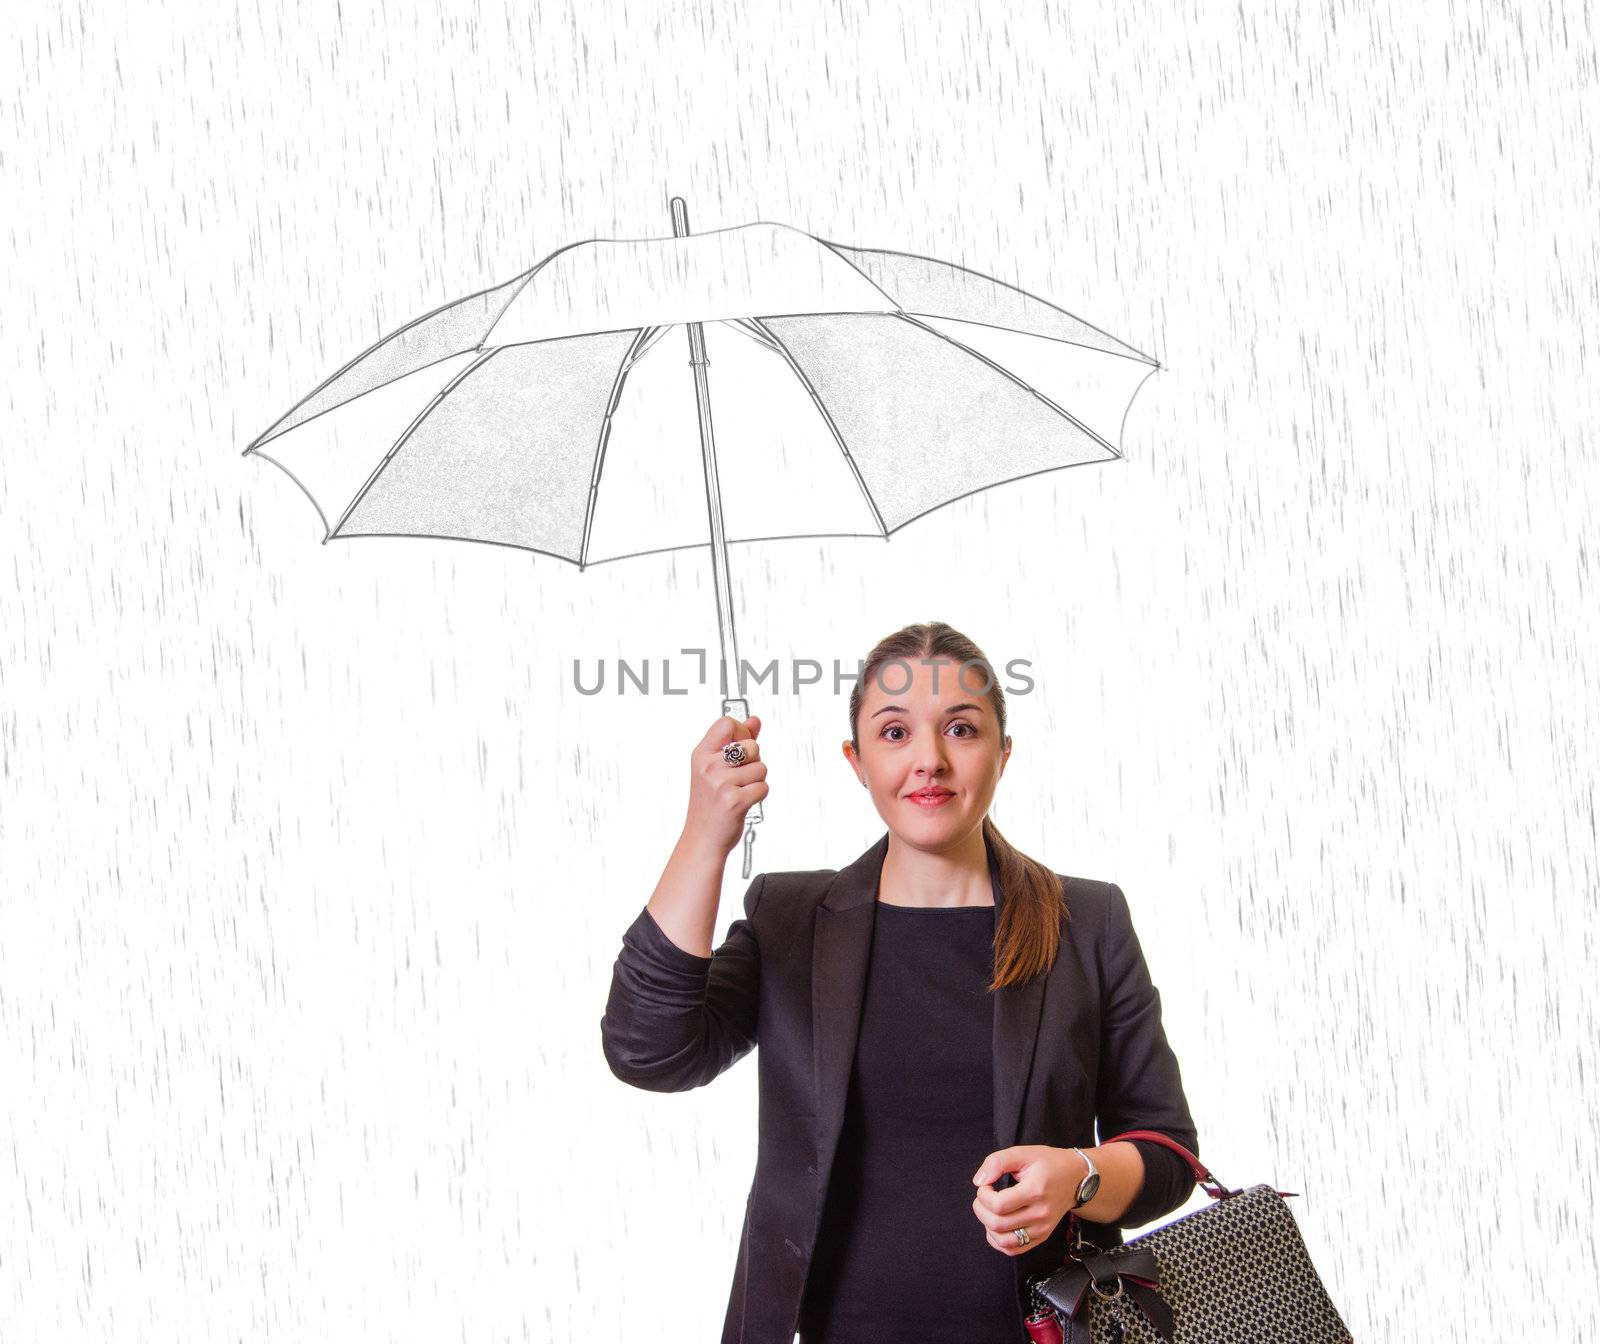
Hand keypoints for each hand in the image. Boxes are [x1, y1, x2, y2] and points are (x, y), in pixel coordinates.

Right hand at [681, 714, 767, 856]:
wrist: (702, 839)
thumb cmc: (710, 803)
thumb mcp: (716, 768)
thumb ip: (736, 742)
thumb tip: (755, 720)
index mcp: (701, 754)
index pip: (727, 723)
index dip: (742, 733)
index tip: (740, 749)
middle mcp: (708, 766)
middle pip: (752, 746)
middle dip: (754, 762)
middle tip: (738, 779)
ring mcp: (720, 783)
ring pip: (761, 768)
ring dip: (756, 782)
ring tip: (739, 792)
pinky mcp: (734, 800)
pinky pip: (763, 787)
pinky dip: (758, 796)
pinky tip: (743, 803)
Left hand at [970, 1145, 1086, 1255]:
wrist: (1076, 1178)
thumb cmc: (1048, 1163)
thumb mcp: (1022, 1153)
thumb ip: (996, 1162)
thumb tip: (978, 1182)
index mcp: (1035, 1191)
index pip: (999, 1205)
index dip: (983, 1195)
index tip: (986, 1185)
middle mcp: (1040, 1214)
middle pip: (998, 1224)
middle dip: (981, 1209)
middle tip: (984, 1196)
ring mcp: (1042, 1229)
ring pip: (1004, 1241)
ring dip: (988, 1226)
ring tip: (990, 1210)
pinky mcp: (1041, 1237)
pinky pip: (1013, 1250)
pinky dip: (998, 1241)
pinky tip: (997, 1225)